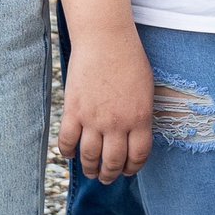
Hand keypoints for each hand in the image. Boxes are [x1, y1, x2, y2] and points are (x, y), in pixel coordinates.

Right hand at [59, 23, 153, 182]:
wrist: (104, 38)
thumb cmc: (129, 58)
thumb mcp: (146, 89)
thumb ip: (141, 115)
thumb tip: (134, 135)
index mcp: (140, 118)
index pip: (137, 156)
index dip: (132, 168)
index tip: (128, 170)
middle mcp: (117, 123)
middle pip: (113, 162)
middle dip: (110, 174)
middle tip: (106, 177)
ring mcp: (93, 118)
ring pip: (89, 156)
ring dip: (90, 168)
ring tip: (90, 170)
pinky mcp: (73, 110)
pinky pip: (67, 141)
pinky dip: (67, 152)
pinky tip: (70, 153)